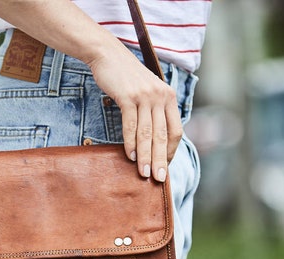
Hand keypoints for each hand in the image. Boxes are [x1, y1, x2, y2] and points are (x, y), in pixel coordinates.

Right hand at [88, 47, 182, 180]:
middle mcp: (161, 96)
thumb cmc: (126, 79)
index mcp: (169, 98)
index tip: (165, 167)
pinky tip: (130, 156)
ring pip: (147, 134)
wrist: (108, 55)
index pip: (175, 131)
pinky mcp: (129, 96)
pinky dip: (130, 143)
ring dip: (146, 156)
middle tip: (158, 179)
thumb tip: (153, 142)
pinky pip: (131, 125)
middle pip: (163, 136)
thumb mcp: (147, 93)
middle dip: (161, 160)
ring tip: (143, 174)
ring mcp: (145, 96)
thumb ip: (153, 112)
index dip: (171, 152)